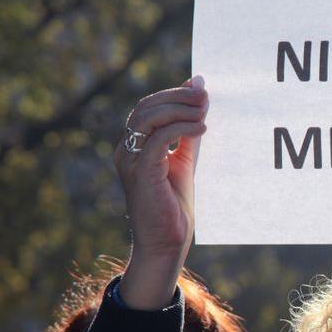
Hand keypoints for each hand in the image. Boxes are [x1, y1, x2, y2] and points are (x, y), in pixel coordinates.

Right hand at [114, 76, 207, 308]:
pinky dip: (182, 128)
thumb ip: (188, 133)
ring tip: (205, 110)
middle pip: (147, 107)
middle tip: (205, 96)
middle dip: (178, 97)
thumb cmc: (173, 207)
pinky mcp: (141, 172)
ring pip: (150, 117)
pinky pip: (159, 138)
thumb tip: (198, 99)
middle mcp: (126, 151)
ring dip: (180, 108)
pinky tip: (202, 128)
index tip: (200, 88)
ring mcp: (130, 161)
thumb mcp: (184, 162)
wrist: (166, 244)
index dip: (174, 94)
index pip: (148, 107)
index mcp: (134, 147)